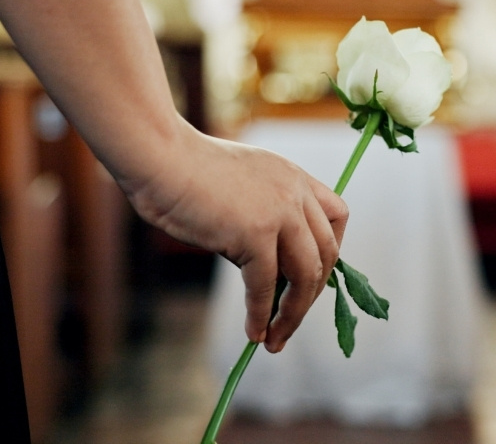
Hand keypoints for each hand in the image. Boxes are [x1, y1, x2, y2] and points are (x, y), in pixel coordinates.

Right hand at [124, 123, 347, 352]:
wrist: (158, 156)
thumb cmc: (183, 169)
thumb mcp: (240, 185)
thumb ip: (260, 216)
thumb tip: (266, 272)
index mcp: (293, 176)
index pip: (337, 216)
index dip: (331, 252)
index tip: (313, 277)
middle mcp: (294, 193)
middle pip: (327, 254)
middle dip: (312, 293)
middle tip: (290, 319)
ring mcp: (278, 213)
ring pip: (306, 275)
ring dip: (293, 314)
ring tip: (276, 339)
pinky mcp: (254, 233)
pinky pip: (265, 286)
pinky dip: (261, 314)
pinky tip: (254, 332)